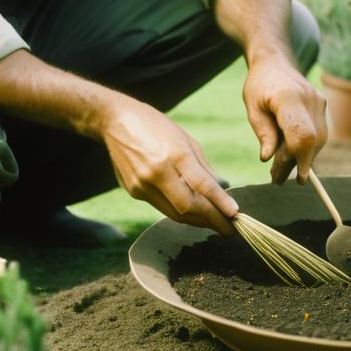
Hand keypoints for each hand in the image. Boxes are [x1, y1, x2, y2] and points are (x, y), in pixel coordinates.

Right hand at [100, 97, 237, 234]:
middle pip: (187, 208)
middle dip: (211, 221)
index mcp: (173, 154)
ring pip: (174, 213)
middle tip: (230, 229)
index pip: (201, 185)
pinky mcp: (133, 192)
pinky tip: (192, 213)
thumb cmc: (155, 125)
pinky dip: (179, 212)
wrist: (115, 121)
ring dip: (197, 221)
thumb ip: (203, 168)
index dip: (220, 203)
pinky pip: (161, 207)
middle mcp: (156, 172)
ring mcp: (142, 185)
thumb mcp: (185, 139)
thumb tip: (222, 189)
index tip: (235, 214)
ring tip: (216, 224)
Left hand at [242, 56, 326, 184]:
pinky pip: (319, 133)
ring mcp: (319, 101)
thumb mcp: (253, 108)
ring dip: (301, 158)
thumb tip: (267, 158)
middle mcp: (310, 99)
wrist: (274, 62)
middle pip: (311, 141)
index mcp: (289, 98)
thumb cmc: (259, 85)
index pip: (302, 135)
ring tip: (279, 169)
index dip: (301, 159)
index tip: (295, 179)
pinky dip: (306, 147)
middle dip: (296, 163)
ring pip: (318, 140)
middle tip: (276, 178)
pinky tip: (289, 154)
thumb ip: (263, 132)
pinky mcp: (322, 104)